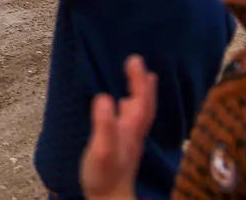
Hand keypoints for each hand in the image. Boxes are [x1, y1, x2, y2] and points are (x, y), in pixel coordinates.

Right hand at [80, 55, 158, 199]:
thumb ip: (104, 125)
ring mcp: (130, 140)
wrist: (110, 199)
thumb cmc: (103, 177)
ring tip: (141, 79)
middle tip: (137, 62)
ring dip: (140, 94)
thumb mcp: (100, 150)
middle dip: (142, 83)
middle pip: (144, 105)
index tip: (135, 60)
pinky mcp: (123, 146)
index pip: (140, 101)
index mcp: (131, 131)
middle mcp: (134, 133)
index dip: (139, 81)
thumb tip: (104, 97)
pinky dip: (131, 107)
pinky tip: (123, 106)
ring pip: (140, 112)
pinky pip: (131, 120)